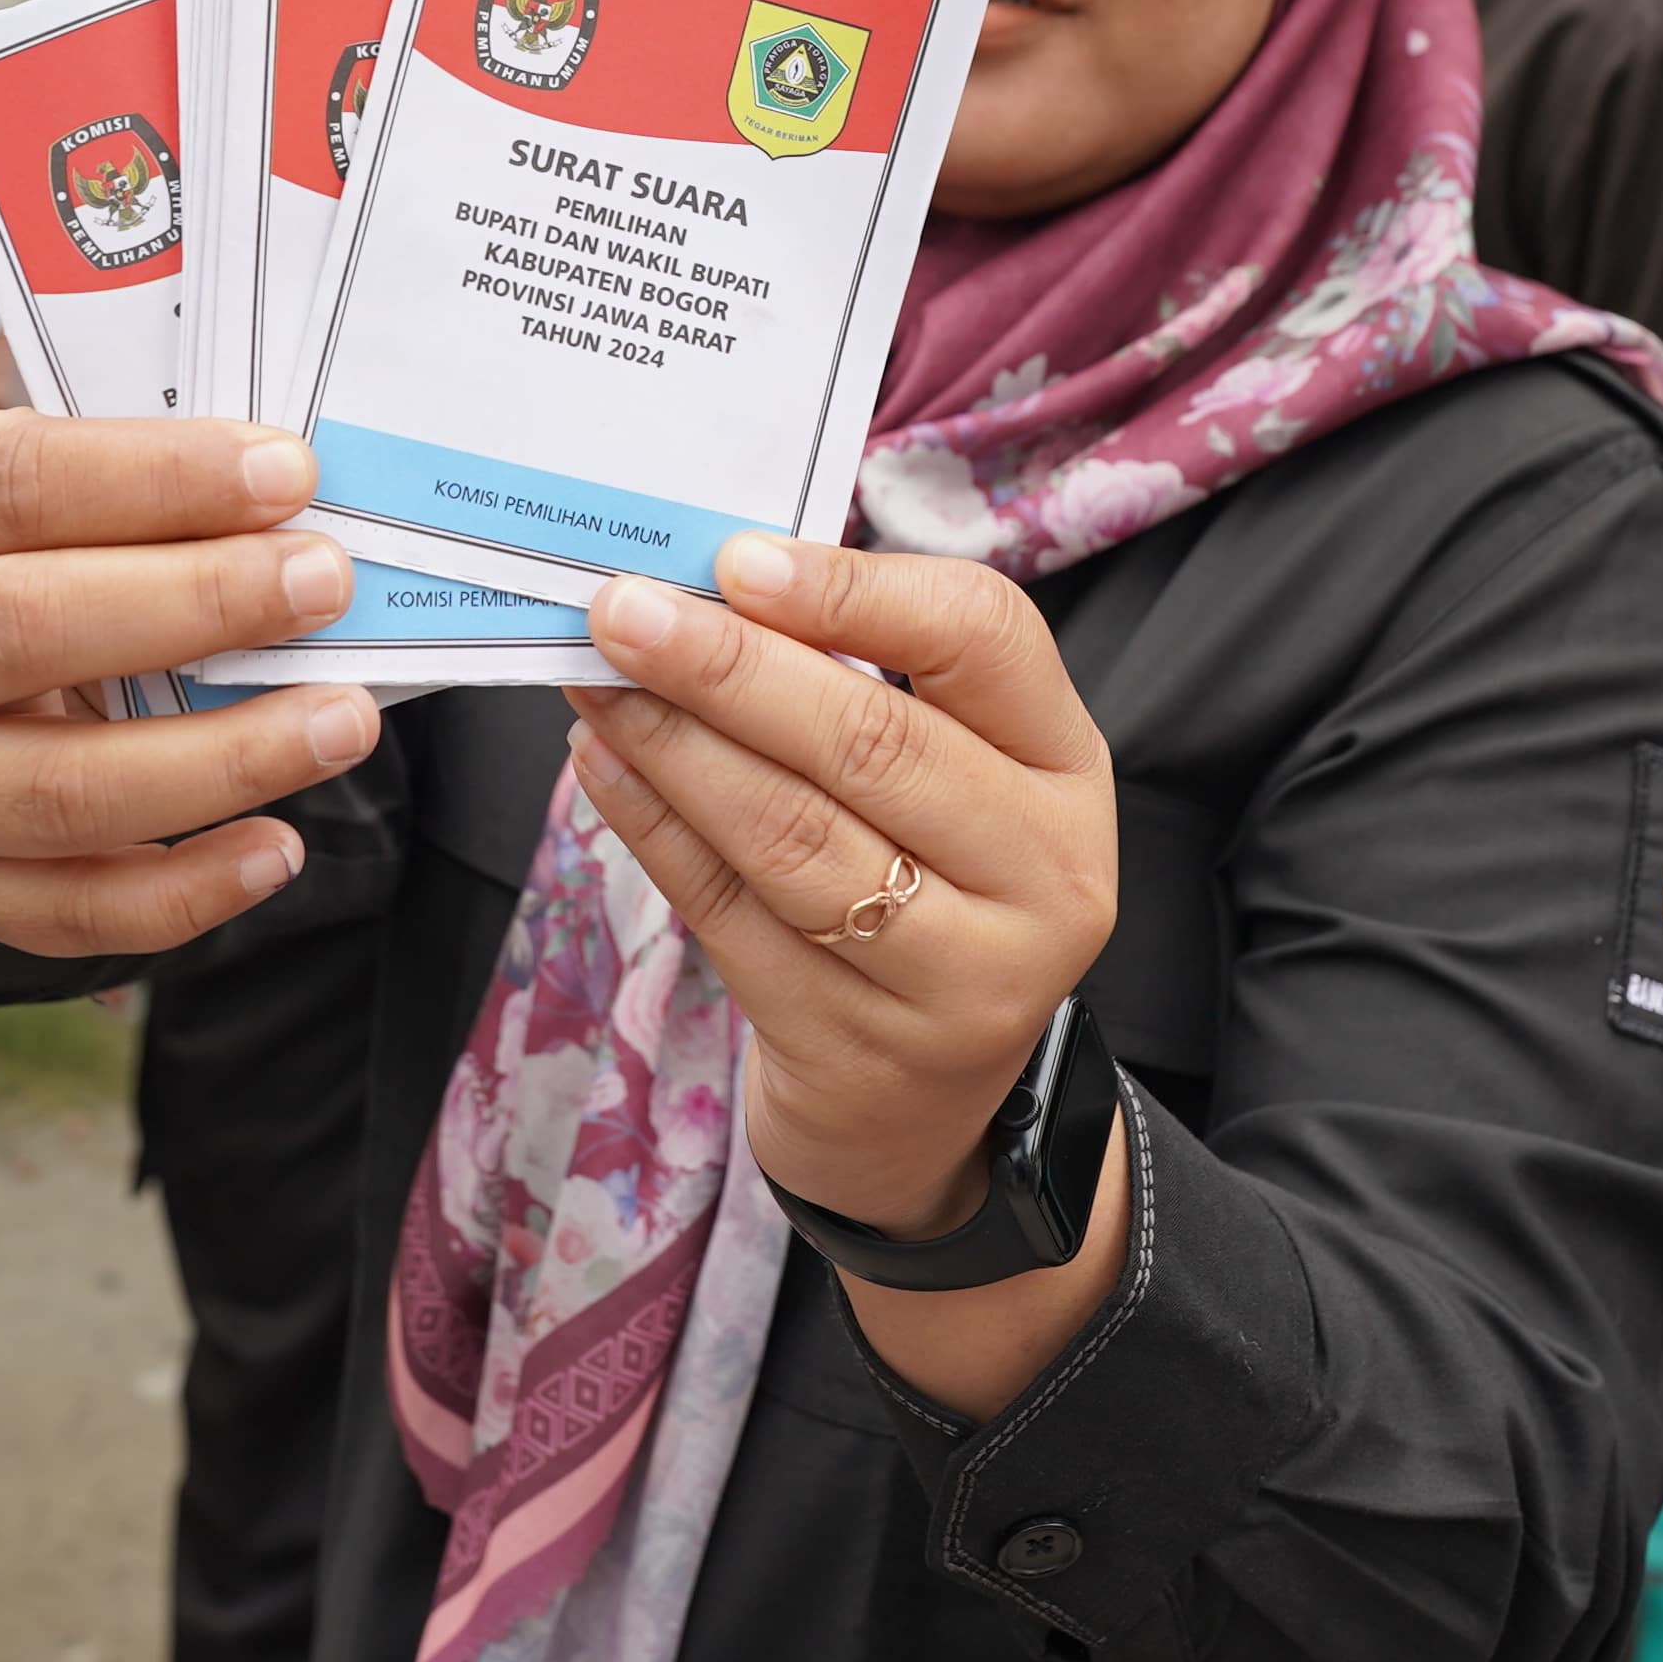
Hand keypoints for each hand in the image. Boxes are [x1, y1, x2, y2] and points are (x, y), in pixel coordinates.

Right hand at [0, 416, 389, 956]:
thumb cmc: (25, 572)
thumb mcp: (55, 502)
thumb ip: (150, 493)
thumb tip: (297, 500)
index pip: (16, 482)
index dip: (157, 474)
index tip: (287, 473)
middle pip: (28, 625)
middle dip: (198, 602)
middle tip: (324, 582)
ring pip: (64, 789)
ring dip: (222, 759)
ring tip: (343, 721)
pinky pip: (79, 909)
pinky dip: (189, 890)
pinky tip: (279, 848)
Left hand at [565, 534, 1117, 1250]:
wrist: (927, 1101)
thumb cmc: (928, 883)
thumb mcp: (957, 775)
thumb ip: (870, 678)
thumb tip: (712, 585)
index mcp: (1066, 769)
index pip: (982, 639)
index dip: (852, 592)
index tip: (735, 560)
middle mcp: (1039, 874)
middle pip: (870, 741)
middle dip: (726, 666)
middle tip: (621, 611)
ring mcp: (956, 977)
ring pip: (790, 833)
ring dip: (672, 744)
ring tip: (596, 681)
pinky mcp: (855, 1046)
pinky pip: (730, 914)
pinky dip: (652, 828)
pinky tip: (604, 766)